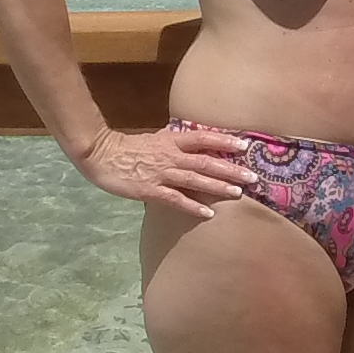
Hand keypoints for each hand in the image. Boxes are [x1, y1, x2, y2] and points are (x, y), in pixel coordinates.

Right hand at [74, 123, 252, 216]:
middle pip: (205, 161)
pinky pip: (176, 199)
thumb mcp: (154, 139)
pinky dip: (193, 207)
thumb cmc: (128, 148)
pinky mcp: (151, 190)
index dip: (223, 140)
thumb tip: (195, 144)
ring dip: (218, 186)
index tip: (244, 144)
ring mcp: (161, 174)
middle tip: (251, 176)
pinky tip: (209, 213)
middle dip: (230, 169)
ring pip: (195, 180)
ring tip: (238, 193)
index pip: (202, 138)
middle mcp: (170, 156)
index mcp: (170, 140)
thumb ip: (175, 143)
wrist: (101, 155)